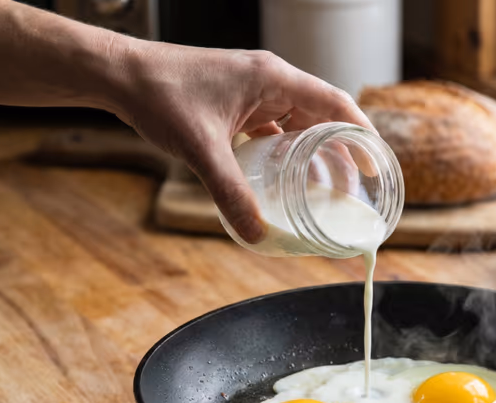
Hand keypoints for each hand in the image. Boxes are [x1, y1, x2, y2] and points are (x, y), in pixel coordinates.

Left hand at [107, 42, 375, 243]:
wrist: (120, 75)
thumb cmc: (161, 95)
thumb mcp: (201, 149)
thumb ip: (231, 193)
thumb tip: (257, 235)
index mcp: (273, 79)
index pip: (335, 103)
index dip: (360, 134)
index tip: (375, 164)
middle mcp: (269, 80)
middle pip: (321, 116)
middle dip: (340, 152)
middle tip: (353, 189)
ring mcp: (252, 90)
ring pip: (297, 124)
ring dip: (312, 153)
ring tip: (324, 189)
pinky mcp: (236, 102)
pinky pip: (272, 128)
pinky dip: (284, 152)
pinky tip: (283, 179)